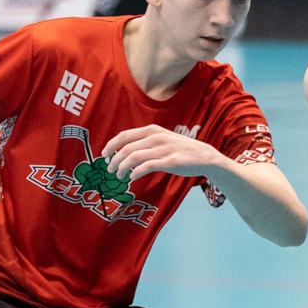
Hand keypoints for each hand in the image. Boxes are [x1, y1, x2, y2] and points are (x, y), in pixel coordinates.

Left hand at [102, 125, 220, 181]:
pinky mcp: (170, 161)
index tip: (104, 154)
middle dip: (114, 160)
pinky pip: (147, 166)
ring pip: (134, 158)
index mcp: (152, 130)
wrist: (204, 156)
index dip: (111, 145)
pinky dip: (136, 172)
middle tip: (110, 169)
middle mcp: (156, 137)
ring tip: (119, 176)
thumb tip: (125, 151)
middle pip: (126, 148)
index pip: (124, 135)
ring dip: (123, 168)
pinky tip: (132, 177)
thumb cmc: (180, 149)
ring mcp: (163, 149)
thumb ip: (145, 142)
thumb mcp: (162, 139)